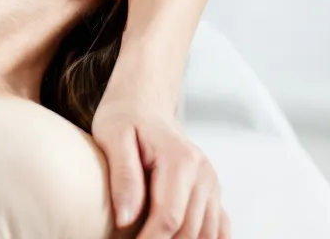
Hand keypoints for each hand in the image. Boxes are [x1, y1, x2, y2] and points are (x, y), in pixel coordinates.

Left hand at [93, 89, 229, 238]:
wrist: (144, 104)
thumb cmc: (124, 118)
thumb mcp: (112, 137)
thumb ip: (123, 177)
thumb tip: (126, 219)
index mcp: (181, 160)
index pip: (169, 217)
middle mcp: (204, 173)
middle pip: (189, 230)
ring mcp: (211, 183)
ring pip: (205, 233)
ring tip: (148, 237)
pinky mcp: (211, 191)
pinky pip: (218, 227)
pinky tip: (181, 237)